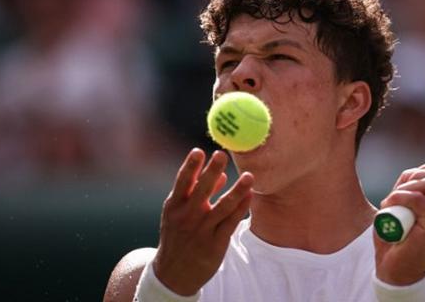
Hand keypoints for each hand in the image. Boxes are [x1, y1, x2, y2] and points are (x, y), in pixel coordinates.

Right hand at [152, 149, 252, 295]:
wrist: (174, 273)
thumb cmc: (178, 234)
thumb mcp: (178, 213)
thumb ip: (196, 192)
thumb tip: (221, 174)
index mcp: (174, 206)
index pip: (182, 182)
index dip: (190, 166)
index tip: (199, 150)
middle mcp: (187, 217)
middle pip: (202, 191)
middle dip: (212, 171)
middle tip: (223, 154)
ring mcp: (202, 231)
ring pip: (223, 207)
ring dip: (237, 190)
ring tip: (249, 176)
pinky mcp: (215, 244)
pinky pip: (231, 222)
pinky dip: (241, 208)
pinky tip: (250, 195)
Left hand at [374, 164, 424, 285]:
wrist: (394, 267)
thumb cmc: (400, 236)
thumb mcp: (408, 203)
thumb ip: (416, 184)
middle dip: (420, 173)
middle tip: (402, 188)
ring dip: (404, 187)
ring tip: (392, 200)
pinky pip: (416, 198)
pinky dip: (399, 197)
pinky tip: (389, 204)